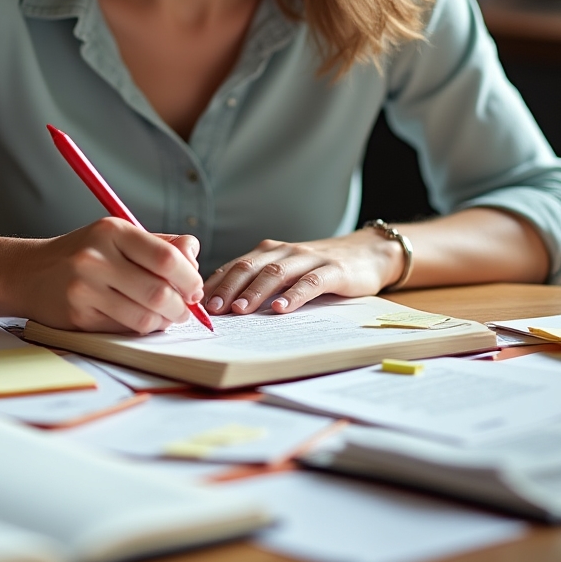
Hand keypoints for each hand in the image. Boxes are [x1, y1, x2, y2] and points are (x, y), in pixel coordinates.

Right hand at [18, 218, 203, 333]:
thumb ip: (158, 244)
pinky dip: (141, 329)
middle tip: (185, 309)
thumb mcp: (117, 236)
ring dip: (163, 322)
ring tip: (165, 317)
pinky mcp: (77, 317)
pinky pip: (123, 329)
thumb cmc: (83, 254)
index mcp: (112, 231)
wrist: (29, 273)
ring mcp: (84, 289)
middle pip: (158, 291)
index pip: (165, 258)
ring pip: (144, 317)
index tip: (195, 288)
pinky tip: (141, 320)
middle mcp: (96, 258)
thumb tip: (193, 254)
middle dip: (181, 307)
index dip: (189, 278)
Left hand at [202, 229, 403, 314]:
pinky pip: (310, 281)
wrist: (366, 253)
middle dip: (228, 288)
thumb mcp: (286, 271)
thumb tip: (220, 304)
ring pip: (276, 273)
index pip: (234, 266)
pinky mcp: (333, 269)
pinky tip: (281, 308)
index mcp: (268, 252)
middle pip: (249, 267)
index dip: (214, 283)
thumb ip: (259, 281)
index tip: (195, 303)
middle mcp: (284, 251)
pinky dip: (294, 294)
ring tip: (240, 310)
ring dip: (255, 291)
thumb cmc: (318, 267)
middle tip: (211, 309)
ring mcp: (308, 258)